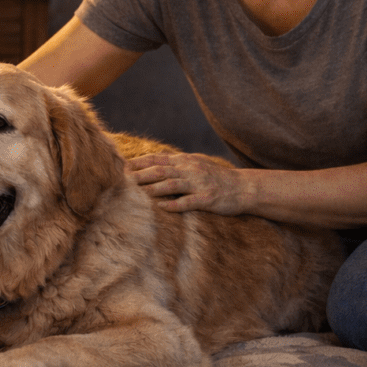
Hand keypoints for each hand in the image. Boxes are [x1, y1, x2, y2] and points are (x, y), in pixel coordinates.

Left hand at [126, 152, 251, 214]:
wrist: (243, 187)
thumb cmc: (218, 177)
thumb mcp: (198, 164)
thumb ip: (179, 163)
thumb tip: (157, 162)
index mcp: (186, 161)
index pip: (158, 159)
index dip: (140, 162)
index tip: (123, 166)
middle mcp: (191, 169)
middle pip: (161, 170)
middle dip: (141, 175)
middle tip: (123, 180)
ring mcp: (199, 184)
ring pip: (172, 184)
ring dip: (153, 189)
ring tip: (137, 194)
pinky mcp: (207, 199)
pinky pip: (188, 202)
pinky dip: (174, 204)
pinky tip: (162, 208)